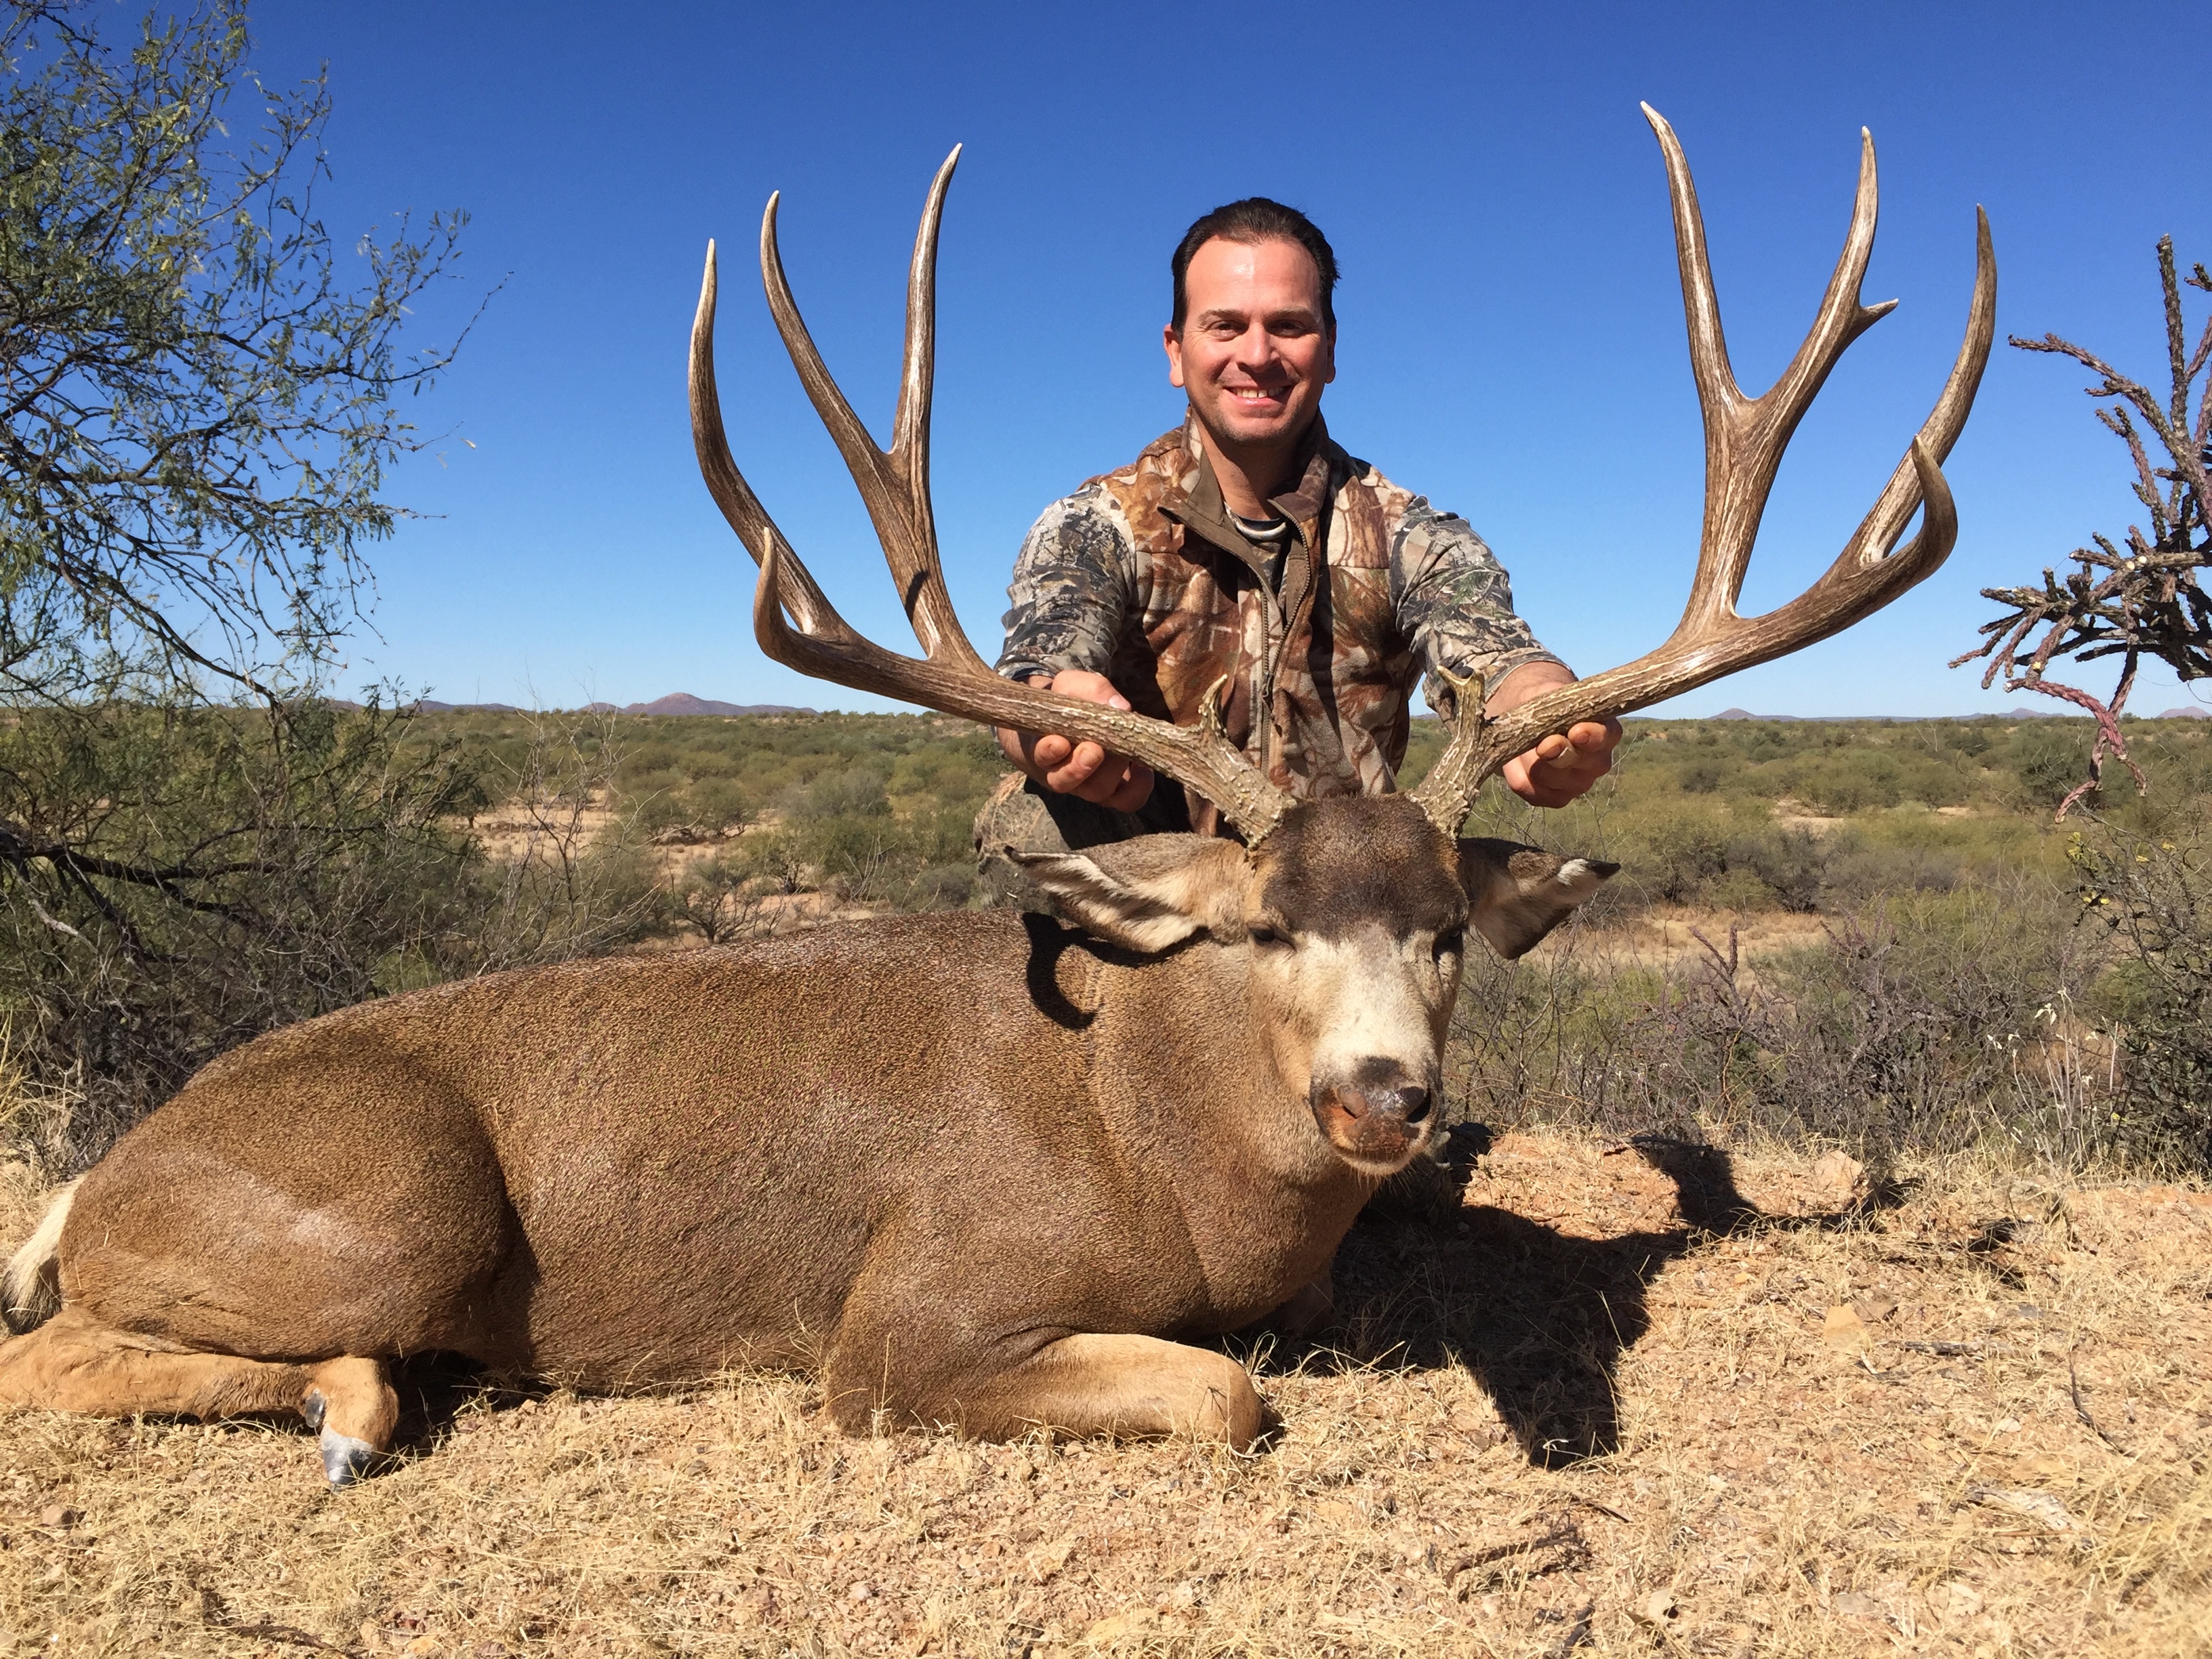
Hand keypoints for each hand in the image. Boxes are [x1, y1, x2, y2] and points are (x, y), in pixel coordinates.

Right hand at [996, 670, 1156, 810]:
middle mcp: (1061, 774)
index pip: (1041, 757)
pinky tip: (1143, 765)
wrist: (1073, 723)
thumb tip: (1121, 706)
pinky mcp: (1114, 793)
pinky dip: (1139, 786)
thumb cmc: (1068, 704)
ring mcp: (1087, 787)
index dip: (1049, 753)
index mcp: (1044, 747)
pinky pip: (1127, 800)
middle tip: (1095, 748)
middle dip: (1081, 767)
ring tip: (1125, 751)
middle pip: (1067, 782)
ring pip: (1097, 792)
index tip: (1059, 742)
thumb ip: (1091, 690)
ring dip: (1113, 772)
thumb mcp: (1073, 686)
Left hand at [1484, 663, 1621, 808]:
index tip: (1575, 732)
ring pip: (1551, 778)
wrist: (1530, 721)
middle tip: (1543, 745)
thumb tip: (1546, 736)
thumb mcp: (1547, 695)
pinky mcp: (1558, 798)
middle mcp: (1598, 761)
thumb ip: (1550, 708)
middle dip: (1558, 754)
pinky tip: (1516, 762)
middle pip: (1578, 762)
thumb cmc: (1545, 705)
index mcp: (1606, 731)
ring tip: (1522, 744)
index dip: (1591, 735)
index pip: (1606, 736)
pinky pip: (1533, 792)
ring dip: (1530, 762)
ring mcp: (1580, 783)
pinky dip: (1518, 776)